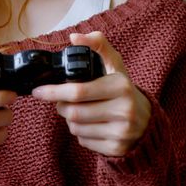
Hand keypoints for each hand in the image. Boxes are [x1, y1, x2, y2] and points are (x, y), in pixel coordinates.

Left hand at [32, 31, 150, 156]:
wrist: (148, 122)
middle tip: (60, 102)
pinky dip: (80, 133)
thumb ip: (98, 45)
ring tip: (78, 112)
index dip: (54, 92)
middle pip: (74, 112)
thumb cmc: (124, 91)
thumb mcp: (115, 66)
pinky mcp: (116, 148)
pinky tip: (90, 125)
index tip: (38, 90)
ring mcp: (121, 131)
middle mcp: (124, 110)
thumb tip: (73, 37)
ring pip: (76, 128)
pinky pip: (84, 141)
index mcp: (121, 86)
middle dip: (60, 106)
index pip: (78, 91)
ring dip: (69, 120)